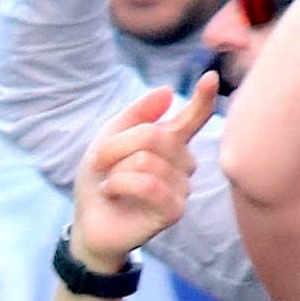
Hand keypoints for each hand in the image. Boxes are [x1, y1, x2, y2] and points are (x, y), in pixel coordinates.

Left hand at [69, 73, 217, 274]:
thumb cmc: (102, 180)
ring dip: (116, 170)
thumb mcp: (109, 139)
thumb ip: (136, 115)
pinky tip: (112, 192)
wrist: (89, 222)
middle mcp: (182, 163)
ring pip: (146, 160)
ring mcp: (182, 187)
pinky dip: (120, 184)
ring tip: (111, 183)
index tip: (210, 77)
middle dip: (117, 146)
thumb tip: (168, 92)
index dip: (203, 99)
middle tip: (100, 162)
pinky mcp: (174, 210)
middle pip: (154, 135)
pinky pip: (149, 184)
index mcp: (170, 143)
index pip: (192, 118)